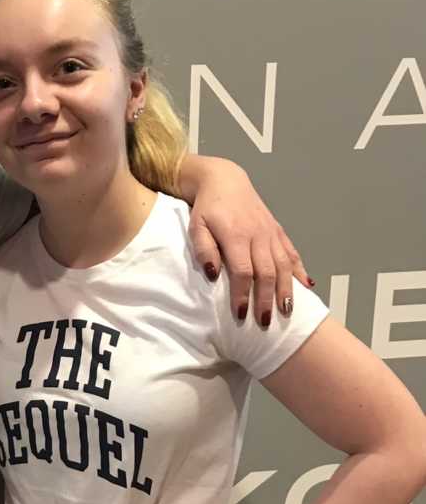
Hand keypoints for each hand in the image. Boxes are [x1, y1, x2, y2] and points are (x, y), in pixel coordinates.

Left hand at [186, 158, 312, 326]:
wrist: (225, 181)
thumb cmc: (207, 208)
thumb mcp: (196, 227)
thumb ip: (203, 250)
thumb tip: (212, 274)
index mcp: (236, 235)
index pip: (242, 271)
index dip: (242, 294)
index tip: (241, 314)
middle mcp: (258, 235)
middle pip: (267, 272)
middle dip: (266, 299)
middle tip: (265, 322)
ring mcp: (271, 233)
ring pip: (284, 265)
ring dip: (287, 290)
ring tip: (287, 312)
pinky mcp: (278, 231)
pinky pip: (292, 253)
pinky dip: (300, 270)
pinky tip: (306, 287)